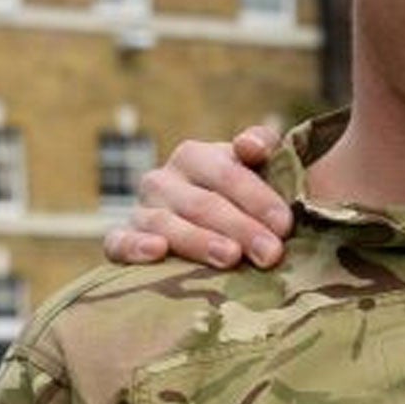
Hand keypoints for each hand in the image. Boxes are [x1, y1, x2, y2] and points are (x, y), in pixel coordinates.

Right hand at [101, 127, 292, 268]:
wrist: (205, 229)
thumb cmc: (240, 198)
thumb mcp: (257, 167)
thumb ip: (263, 145)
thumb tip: (250, 146)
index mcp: (195, 156)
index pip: (228, 174)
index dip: (258, 198)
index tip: (285, 225)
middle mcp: (163, 180)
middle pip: (203, 204)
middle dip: (240, 228)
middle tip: (270, 253)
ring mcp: (141, 211)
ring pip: (167, 225)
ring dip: (200, 241)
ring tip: (230, 258)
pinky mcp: (121, 239)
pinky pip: (119, 241)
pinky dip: (134, 247)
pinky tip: (157, 252)